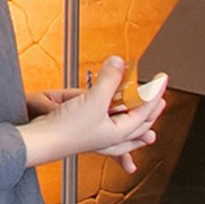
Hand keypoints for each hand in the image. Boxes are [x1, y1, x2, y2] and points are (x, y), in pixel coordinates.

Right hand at [23, 66, 169, 170]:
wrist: (42, 141)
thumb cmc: (66, 130)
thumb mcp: (93, 99)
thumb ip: (109, 80)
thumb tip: (119, 62)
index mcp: (119, 132)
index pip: (145, 109)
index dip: (155, 93)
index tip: (162, 79)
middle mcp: (112, 137)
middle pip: (140, 125)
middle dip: (152, 113)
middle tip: (160, 99)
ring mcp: (99, 137)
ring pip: (127, 134)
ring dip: (139, 126)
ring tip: (149, 128)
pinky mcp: (87, 133)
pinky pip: (112, 134)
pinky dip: (119, 129)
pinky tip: (115, 128)